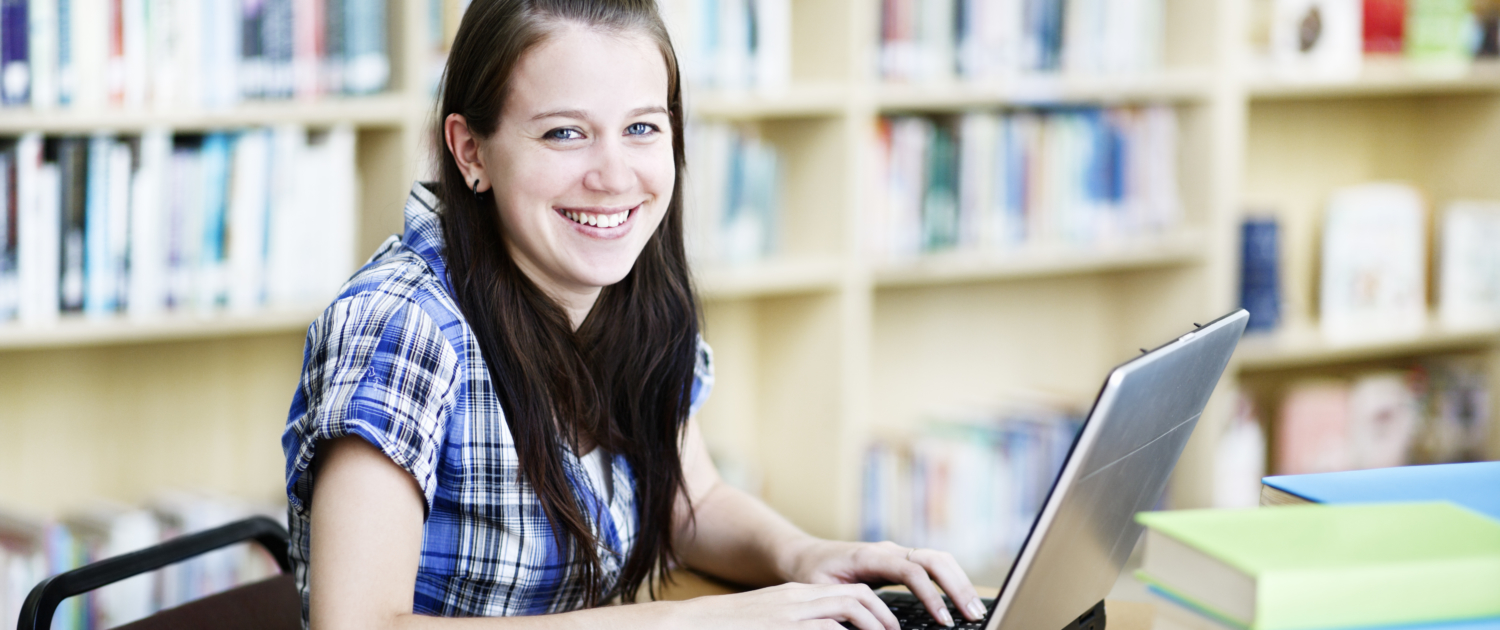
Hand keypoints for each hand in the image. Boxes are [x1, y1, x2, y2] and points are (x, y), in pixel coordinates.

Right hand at [666, 582, 900, 629]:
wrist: (692, 625)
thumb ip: (799, 625)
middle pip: (856, 596)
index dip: (875, 610)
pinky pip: (826, 629)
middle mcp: (798, 599)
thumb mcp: (770, 623)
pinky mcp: (782, 626)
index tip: (888, 629)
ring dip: (873, 625)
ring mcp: (790, 612)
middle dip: (883, 617)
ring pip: (848, 608)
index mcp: (796, 596)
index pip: (848, 593)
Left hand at [781, 540, 985, 626]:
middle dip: (958, 586)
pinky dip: (951, 580)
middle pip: (934, 559)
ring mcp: (896, 553)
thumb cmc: (811, 576)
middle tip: (974, 615)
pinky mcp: (900, 560)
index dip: (931, 596)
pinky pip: (932, 565)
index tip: (943, 621)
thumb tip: (872, 627)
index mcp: (869, 556)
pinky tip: (961, 600)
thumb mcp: (821, 593)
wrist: (804, 556)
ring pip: (938, 559)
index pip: (911, 571)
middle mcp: (888, 550)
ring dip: (960, 582)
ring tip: (975, 610)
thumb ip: (844, 607)